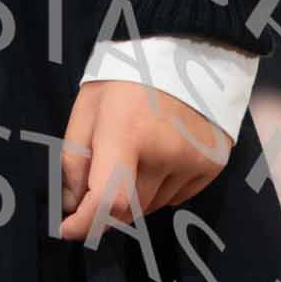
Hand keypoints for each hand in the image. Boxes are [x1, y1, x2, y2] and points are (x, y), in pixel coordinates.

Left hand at [57, 79, 232, 243]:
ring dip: (135, 197)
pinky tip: (158, 157)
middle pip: (129, 209)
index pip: (110, 200)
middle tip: (98, 180)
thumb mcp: (87, 108)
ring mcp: (194, 161)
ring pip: (153, 207)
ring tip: (134, 156)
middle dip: (106, 206)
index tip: (67, 228)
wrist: (186, 53)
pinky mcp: (213, 165)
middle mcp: (165, 152)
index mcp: (127, 132)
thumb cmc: (126, 79)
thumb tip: (70, 206)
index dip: (86, 223)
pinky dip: (161, 189)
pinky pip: (177, 198)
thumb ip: (74, 159)